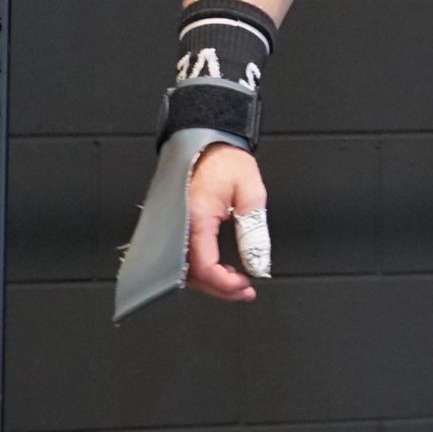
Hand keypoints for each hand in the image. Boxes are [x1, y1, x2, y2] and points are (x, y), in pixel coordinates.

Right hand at [187, 143, 269, 301]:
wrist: (207, 141)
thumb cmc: (225, 159)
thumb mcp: (251, 190)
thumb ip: (254, 230)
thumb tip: (257, 263)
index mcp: (196, 216)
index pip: (204, 265)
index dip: (225, 284)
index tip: (246, 287)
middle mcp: (179, 225)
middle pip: (191, 274)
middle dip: (219, 288)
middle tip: (244, 290)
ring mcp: (175, 226)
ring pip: (185, 269)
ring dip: (210, 281)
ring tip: (236, 280)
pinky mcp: (176, 226)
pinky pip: (183, 256)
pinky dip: (201, 268)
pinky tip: (220, 269)